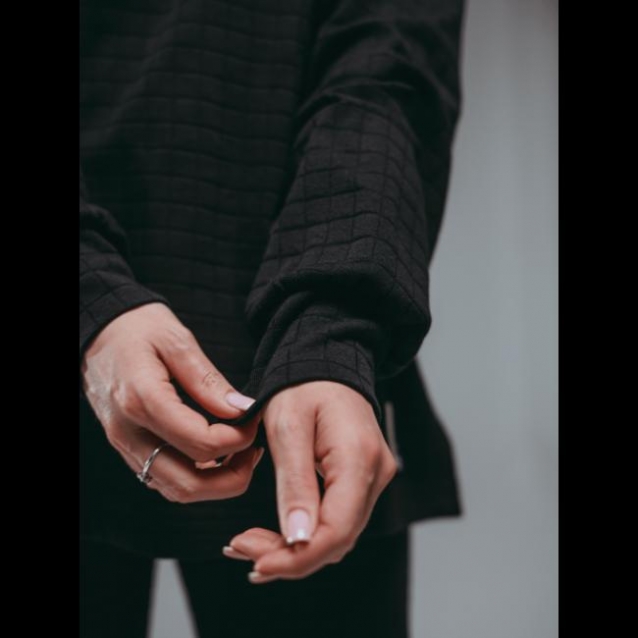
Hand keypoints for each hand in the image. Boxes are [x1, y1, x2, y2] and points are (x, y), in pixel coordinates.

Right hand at [81, 302, 263, 502]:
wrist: (98, 329)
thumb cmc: (137, 327)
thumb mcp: (178, 342)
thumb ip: (209, 381)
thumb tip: (243, 411)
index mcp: (143, 401)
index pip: (201, 444)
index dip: (238, 439)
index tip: (254, 420)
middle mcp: (129, 433)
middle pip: (188, 485)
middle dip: (232, 477)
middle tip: (253, 448)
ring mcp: (125, 445)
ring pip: (176, 490)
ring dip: (215, 483)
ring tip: (239, 451)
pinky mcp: (127, 447)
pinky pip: (164, 479)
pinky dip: (196, 476)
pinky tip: (215, 453)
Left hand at [225, 380, 397, 581]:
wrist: (325, 364)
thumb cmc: (303, 387)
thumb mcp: (288, 428)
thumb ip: (295, 484)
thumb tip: (297, 541)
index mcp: (359, 458)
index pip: (335, 530)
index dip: (296, 558)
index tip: (255, 565)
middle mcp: (376, 473)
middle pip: (337, 539)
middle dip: (288, 556)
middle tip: (240, 549)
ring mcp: (374, 478)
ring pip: (337, 536)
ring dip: (293, 550)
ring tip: (248, 545)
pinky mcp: (363, 480)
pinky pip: (338, 520)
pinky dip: (305, 534)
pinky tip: (275, 538)